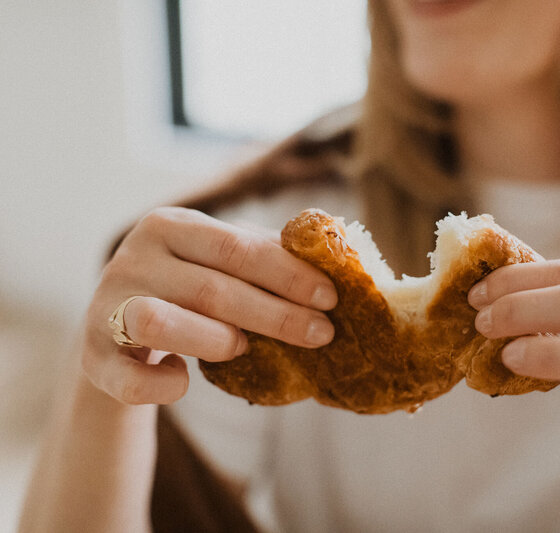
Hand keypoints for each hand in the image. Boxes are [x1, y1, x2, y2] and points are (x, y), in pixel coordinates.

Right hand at [82, 207, 337, 404]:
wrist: (117, 331)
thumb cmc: (188, 290)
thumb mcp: (220, 262)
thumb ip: (267, 253)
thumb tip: (336, 250)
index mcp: (169, 225)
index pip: (237, 247)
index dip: (288, 274)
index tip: (331, 298)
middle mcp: (132, 259)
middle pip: (212, 289)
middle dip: (276, 315)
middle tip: (322, 335)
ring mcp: (106, 308)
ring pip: (163, 323)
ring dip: (215, 340)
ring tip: (243, 347)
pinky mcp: (93, 358)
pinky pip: (133, 381)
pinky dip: (166, 385)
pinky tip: (184, 380)